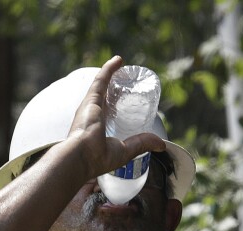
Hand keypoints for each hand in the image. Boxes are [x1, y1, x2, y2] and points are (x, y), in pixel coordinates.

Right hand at [66, 55, 165, 181]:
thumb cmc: (97, 158)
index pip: (106, 112)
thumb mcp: (124, 151)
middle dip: (114, 87)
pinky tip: (118, 60)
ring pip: (102, 85)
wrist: (81, 157)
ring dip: (111, 74)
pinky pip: (101, 79)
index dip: (116, 104)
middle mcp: (90, 115)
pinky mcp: (91, 99)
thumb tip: (161, 144)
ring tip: (122, 67)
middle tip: (126, 81)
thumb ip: (141, 144)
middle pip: (104, 96)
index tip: (126, 100)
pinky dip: (109, 69)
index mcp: (95, 129)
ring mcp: (90, 106)